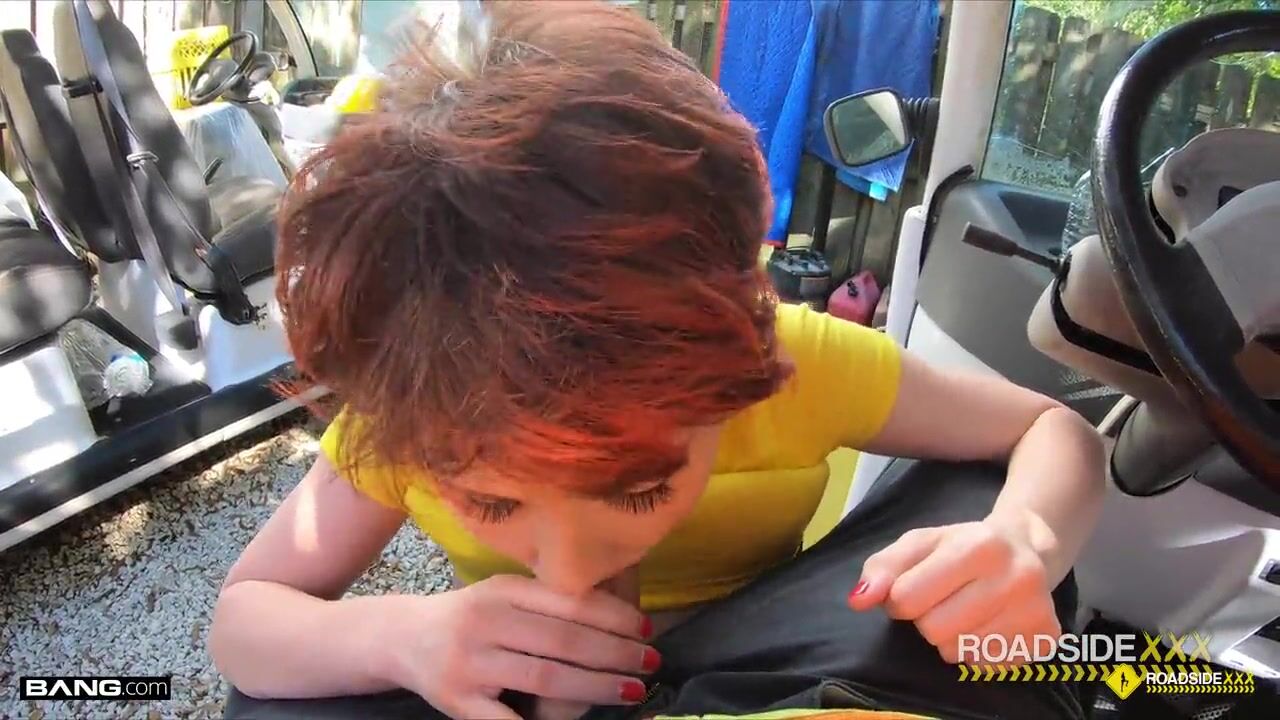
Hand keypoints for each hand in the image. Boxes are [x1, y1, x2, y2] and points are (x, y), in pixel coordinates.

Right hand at [377, 574, 657, 718]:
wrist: (403, 638)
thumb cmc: (471, 616)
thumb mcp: (504, 595)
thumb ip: (549, 603)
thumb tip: (621, 614)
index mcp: (503, 590)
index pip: (569, 602)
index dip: (614, 617)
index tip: (647, 630)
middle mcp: (486, 622)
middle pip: (564, 641)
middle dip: (615, 653)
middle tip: (652, 662)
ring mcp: (471, 664)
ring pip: (546, 678)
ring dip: (597, 686)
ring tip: (632, 689)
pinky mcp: (459, 702)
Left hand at [848, 520, 1060, 664]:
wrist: (1027, 547)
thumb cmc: (962, 546)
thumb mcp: (919, 544)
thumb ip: (882, 568)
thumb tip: (858, 600)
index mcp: (979, 545)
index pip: (907, 598)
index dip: (900, 598)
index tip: (915, 587)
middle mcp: (1016, 577)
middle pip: (934, 630)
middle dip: (927, 619)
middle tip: (943, 600)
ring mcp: (1036, 611)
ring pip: (958, 653)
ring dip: (951, 637)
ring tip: (967, 610)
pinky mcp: (1046, 640)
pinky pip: (985, 666)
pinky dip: (977, 651)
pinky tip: (989, 623)